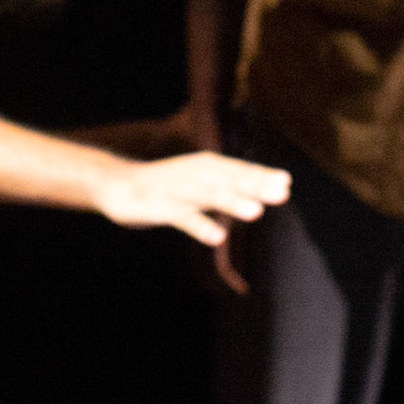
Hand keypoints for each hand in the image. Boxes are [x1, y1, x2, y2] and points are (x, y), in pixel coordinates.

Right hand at [94, 152, 289, 246]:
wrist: (117, 183)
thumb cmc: (166, 185)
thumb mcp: (201, 182)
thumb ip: (232, 186)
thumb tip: (274, 191)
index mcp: (206, 166)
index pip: (238, 169)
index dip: (261, 175)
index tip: (286, 183)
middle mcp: (194, 174)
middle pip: (227, 180)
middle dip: (254, 186)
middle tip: (280, 193)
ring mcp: (177, 190)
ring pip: (207, 196)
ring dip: (231, 202)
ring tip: (255, 212)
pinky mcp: (160, 207)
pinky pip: (182, 217)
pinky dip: (200, 226)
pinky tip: (217, 238)